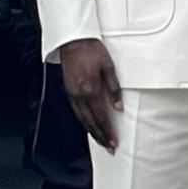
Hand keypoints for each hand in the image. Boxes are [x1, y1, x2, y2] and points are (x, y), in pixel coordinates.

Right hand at [56, 37, 121, 151]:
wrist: (73, 40)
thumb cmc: (92, 50)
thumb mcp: (108, 66)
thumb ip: (114, 88)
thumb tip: (118, 107)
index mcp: (90, 89)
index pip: (100, 117)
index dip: (107, 131)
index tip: (114, 141)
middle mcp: (79, 94)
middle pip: (90, 122)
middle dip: (100, 136)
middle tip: (109, 147)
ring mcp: (72, 93)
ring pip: (82, 118)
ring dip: (91, 131)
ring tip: (100, 140)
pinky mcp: (68, 90)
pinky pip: (76, 111)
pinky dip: (84, 121)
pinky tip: (89, 125)